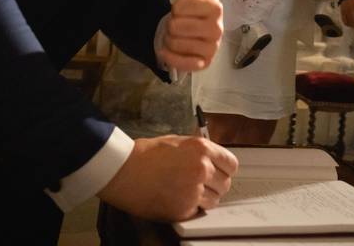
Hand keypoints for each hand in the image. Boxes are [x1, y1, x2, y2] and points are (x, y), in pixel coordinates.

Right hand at [98, 135, 238, 220]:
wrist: (122, 170)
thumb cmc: (144, 154)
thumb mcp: (177, 141)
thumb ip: (198, 151)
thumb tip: (212, 160)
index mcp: (201, 149)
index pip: (231, 164)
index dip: (225, 169)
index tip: (219, 172)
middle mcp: (202, 169)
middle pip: (225, 184)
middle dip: (215, 185)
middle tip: (201, 184)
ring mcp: (193, 190)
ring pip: (214, 200)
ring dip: (204, 198)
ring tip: (187, 192)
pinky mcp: (183, 209)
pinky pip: (197, 211)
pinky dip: (190, 208)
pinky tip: (176, 199)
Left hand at [159, 0, 224, 71]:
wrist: (189, 33)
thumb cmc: (192, 10)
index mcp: (216, 8)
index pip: (182, 6)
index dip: (176, 7)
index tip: (181, 8)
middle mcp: (218, 29)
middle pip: (176, 26)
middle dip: (171, 24)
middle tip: (178, 24)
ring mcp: (212, 48)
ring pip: (175, 43)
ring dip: (169, 40)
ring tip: (177, 36)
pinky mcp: (204, 64)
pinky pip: (181, 62)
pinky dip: (170, 56)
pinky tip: (169, 51)